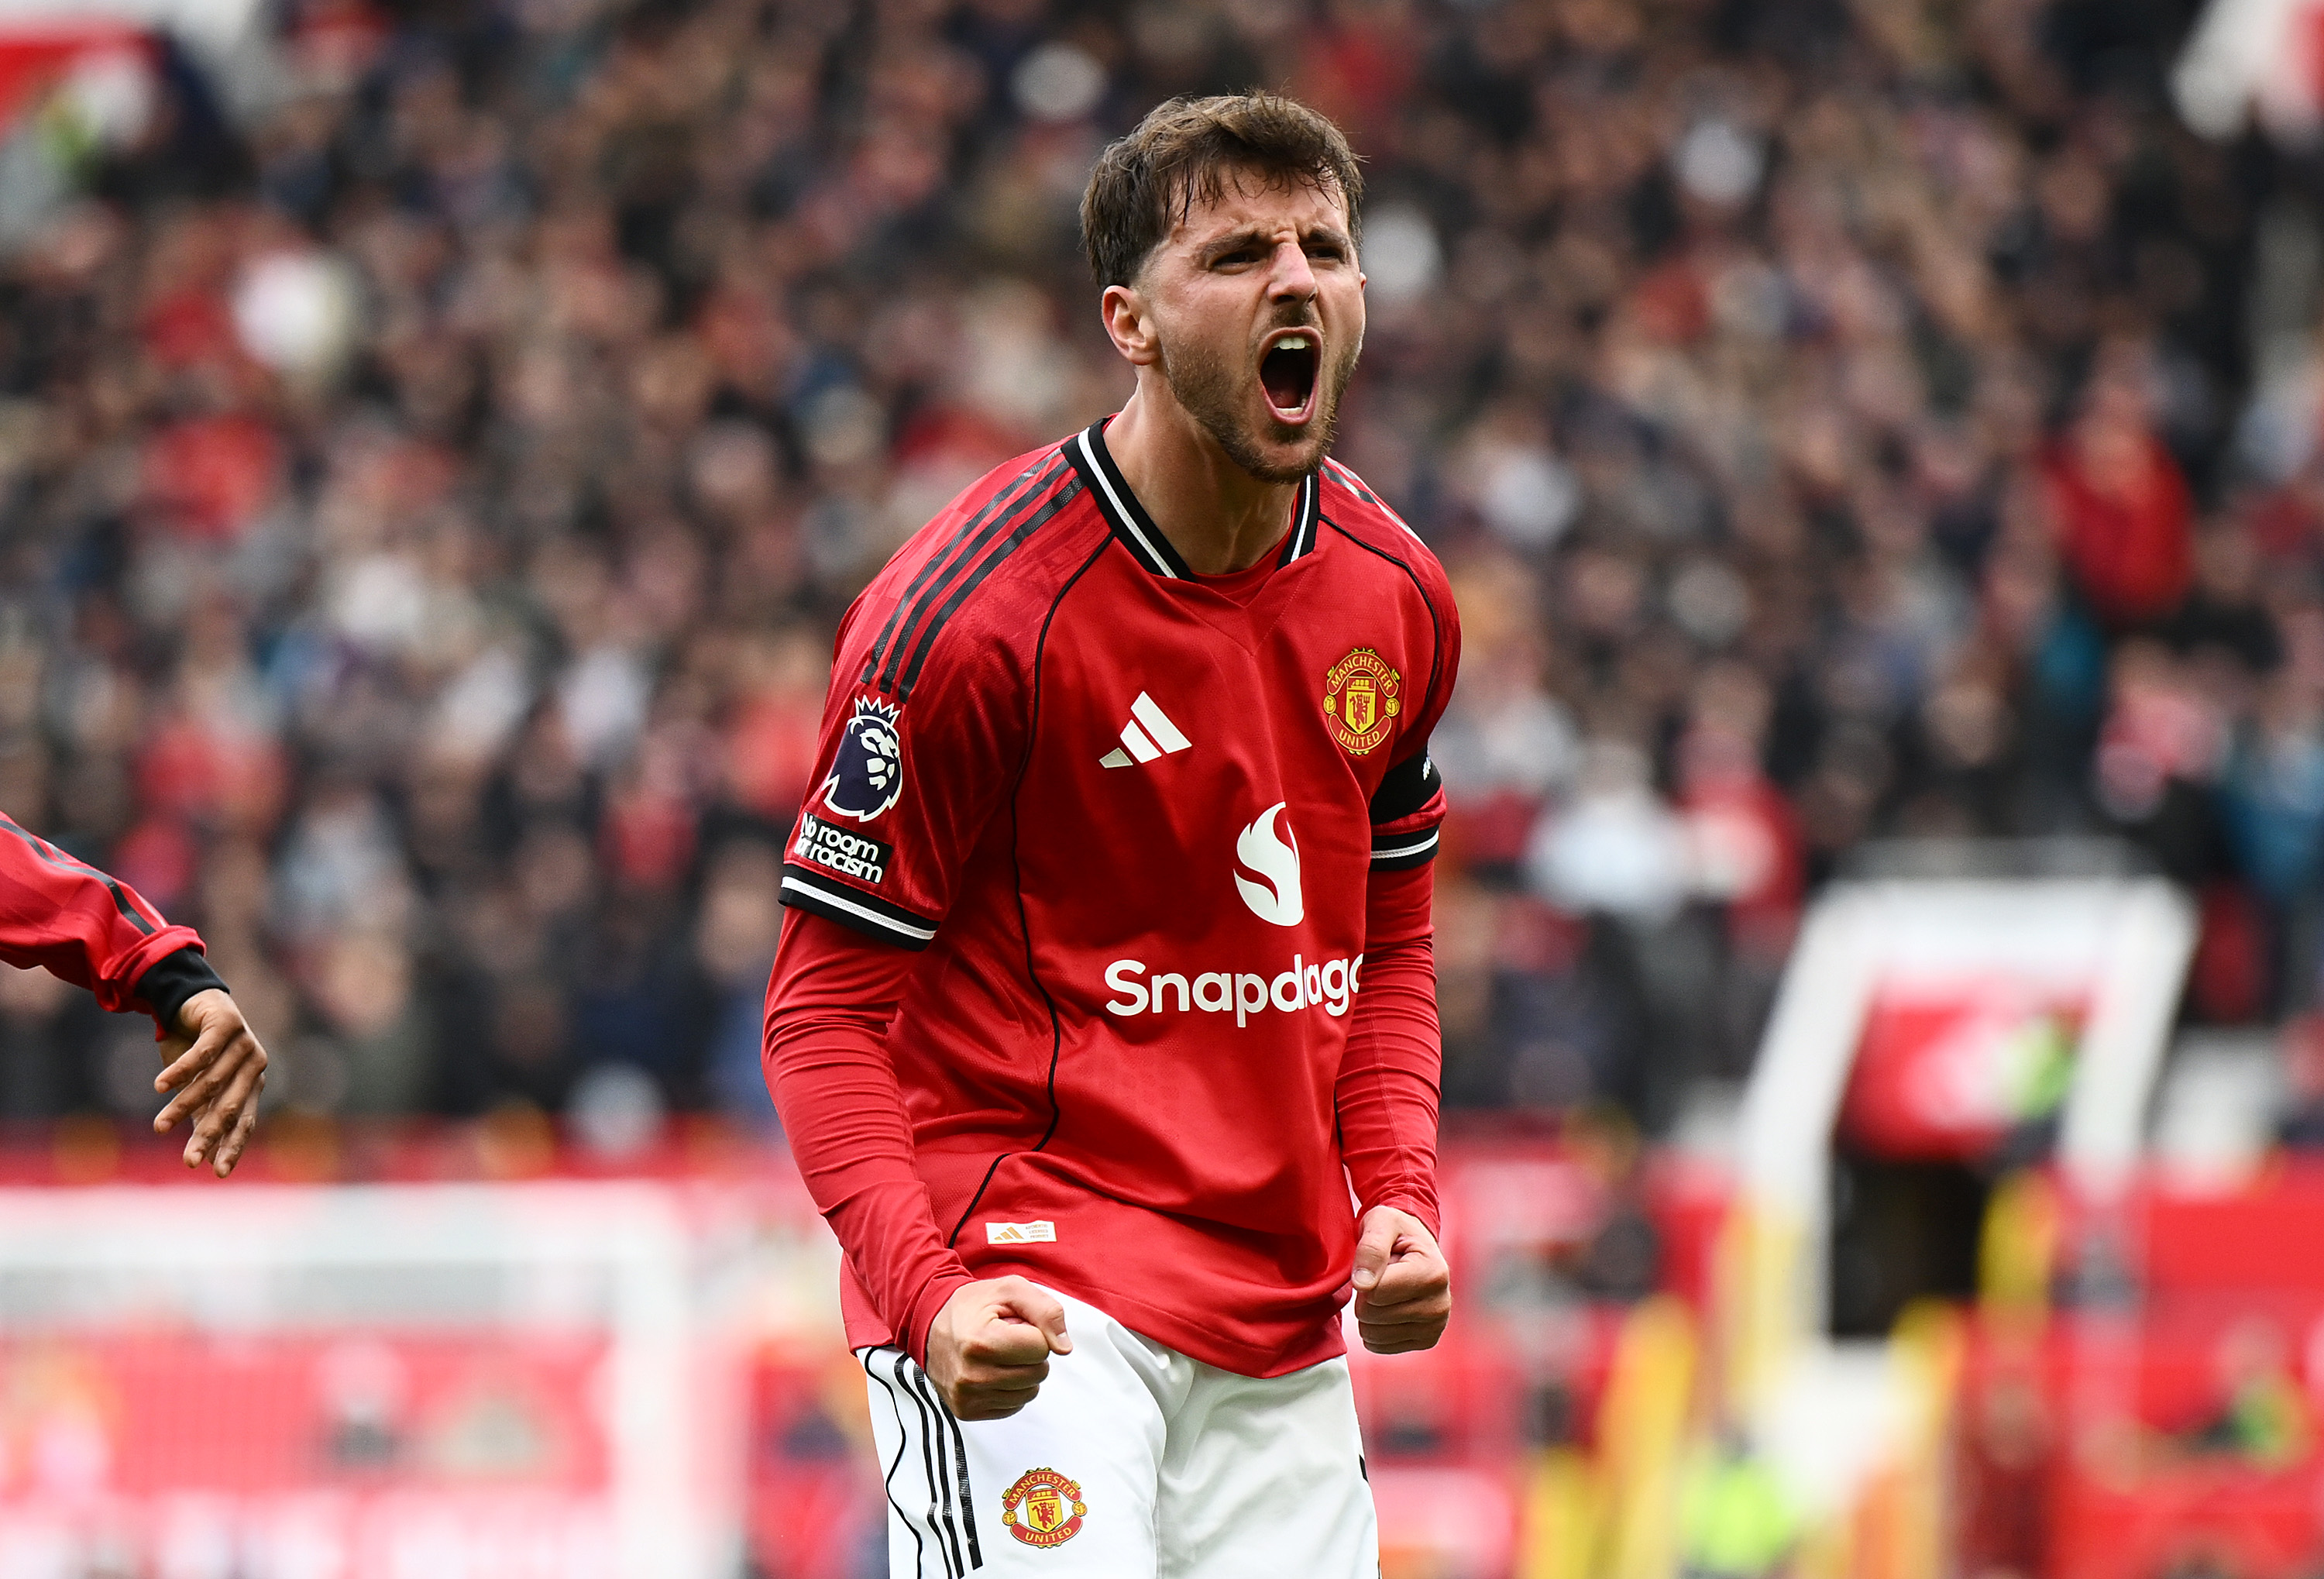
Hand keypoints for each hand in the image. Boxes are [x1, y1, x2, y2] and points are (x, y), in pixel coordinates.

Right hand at [153, 988, 268, 1176]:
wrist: (189, 1002)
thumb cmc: (194, 1050)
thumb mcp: (198, 1087)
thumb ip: (204, 1115)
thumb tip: (205, 1157)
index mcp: (251, 1084)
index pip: (244, 1121)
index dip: (232, 1146)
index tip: (218, 1173)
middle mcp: (254, 1066)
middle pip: (229, 1108)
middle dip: (208, 1136)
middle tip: (188, 1162)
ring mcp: (245, 1043)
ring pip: (211, 1083)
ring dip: (183, 1107)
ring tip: (159, 1127)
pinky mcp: (227, 1024)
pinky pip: (202, 1054)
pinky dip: (180, 1071)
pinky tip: (160, 1086)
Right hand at [924, 1275, 1072, 1419]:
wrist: (930, 1325)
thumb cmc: (974, 1306)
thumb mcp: (1011, 1289)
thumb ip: (1046, 1311)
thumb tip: (1064, 1347)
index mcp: (980, 1342)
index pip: (1040, 1348)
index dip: (1034, 1332)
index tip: (1013, 1325)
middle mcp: (971, 1375)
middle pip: (1037, 1373)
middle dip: (1031, 1354)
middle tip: (1007, 1339)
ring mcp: (967, 1397)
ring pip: (1029, 1392)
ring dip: (1022, 1372)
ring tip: (999, 1354)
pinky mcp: (966, 1411)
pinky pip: (1013, 1406)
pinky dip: (1010, 1388)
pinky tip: (992, 1370)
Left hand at [1352, 1204, 1450, 1353]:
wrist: (1414, 1246)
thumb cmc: (1395, 1231)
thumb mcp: (1380, 1223)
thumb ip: (1370, 1249)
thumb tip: (1362, 1285)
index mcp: (1433, 1273)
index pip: (1375, 1293)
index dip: (1364, 1278)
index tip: (1377, 1263)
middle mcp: (1441, 1304)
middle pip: (1373, 1316)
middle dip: (1365, 1296)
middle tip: (1379, 1277)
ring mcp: (1436, 1326)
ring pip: (1373, 1334)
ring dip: (1368, 1312)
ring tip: (1385, 1290)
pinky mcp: (1426, 1340)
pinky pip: (1380, 1346)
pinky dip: (1375, 1328)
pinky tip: (1388, 1307)